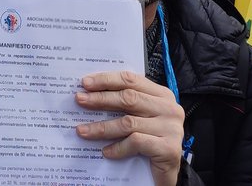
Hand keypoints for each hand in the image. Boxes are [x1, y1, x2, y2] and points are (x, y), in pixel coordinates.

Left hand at [74, 70, 183, 185]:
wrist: (168, 172)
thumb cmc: (151, 140)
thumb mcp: (141, 116)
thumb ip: (126, 103)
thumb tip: (90, 93)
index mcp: (162, 95)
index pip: (131, 80)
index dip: (107, 79)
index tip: (85, 83)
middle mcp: (170, 108)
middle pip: (128, 98)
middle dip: (100, 99)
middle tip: (80, 100)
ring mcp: (171, 128)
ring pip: (128, 122)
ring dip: (102, 127)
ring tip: (82, 130)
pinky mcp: (169, 148)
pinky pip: (136, 143)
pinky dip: (118, 147)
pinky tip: (106, 151)